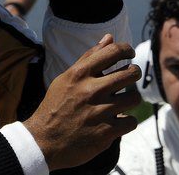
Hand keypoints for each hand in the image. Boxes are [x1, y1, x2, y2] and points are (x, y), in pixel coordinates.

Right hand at [23, 35, 140, 170]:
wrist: (44, 140)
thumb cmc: (56, 105)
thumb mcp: (67, 78)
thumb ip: (89, 57)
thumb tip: (109, 38)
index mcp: (80, 73)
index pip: (113, 51)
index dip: (126, 49)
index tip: (128, 54)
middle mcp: (91, 90)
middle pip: (130, 73)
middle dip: (135, 72)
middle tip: (131, 75)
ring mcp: (100, 112)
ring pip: (134, 98)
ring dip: (131, 99)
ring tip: (124, 100)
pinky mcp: (106, 132)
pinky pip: (131, 121)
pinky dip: (126, 121)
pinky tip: (117, 120)